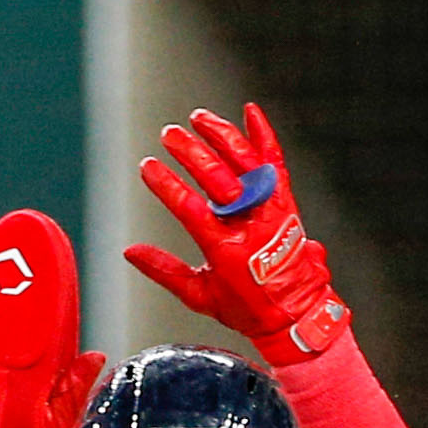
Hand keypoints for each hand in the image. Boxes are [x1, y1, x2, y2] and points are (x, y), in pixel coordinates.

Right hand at [125, 103, 352, 362]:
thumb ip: (164, 271)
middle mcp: (250, 224)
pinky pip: (275, 163)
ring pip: (245, 163)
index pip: (189, 208)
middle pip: (216, 177)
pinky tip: (250, 113)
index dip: (166, 184)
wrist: (298, 314)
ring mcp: (271, 210)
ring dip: (220, 136)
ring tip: (198, 118)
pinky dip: (263, 136)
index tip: (148, 166)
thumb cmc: (249, 309)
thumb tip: (130, 252)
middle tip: (169, 135)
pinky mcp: (286, 203)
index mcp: (225, 249)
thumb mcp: (200, 297)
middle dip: (190, 152)